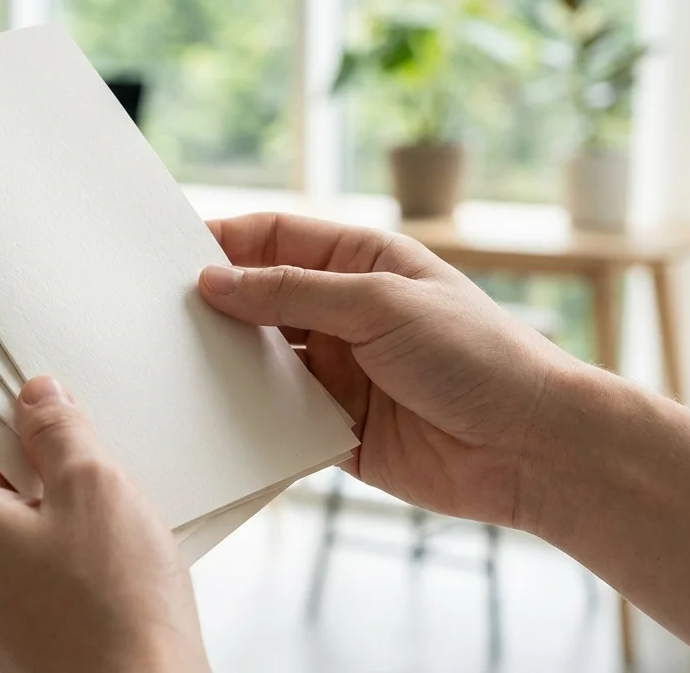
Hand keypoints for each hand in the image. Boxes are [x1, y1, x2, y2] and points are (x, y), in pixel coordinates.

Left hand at [0, 377, 209, 672]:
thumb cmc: (116, 611)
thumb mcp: (94, 490)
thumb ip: (57, 431)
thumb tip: (35, 398)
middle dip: (5, 436)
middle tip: (57, 407)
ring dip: (33, 488)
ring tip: (94, 471)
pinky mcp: (6, 633)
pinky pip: (11, 560)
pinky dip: (44, 532)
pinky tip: (99, 530)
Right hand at [199, 213, 582, 530]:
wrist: (534, 448)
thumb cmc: (477, 356)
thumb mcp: (381, 304)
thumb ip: (293, 291)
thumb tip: (216, 281)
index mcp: (360, 263)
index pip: (274, 239)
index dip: (223, 242)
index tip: (167, 256)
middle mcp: (343, 314)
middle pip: (258, 300)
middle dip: (214, 307)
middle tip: (155, 317)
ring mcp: (338, 372)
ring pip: (260, 361)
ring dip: (226, 364)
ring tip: (175, 368)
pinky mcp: (335, 428)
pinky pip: (276, 419)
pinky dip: (248, 419)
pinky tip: (214, 418)